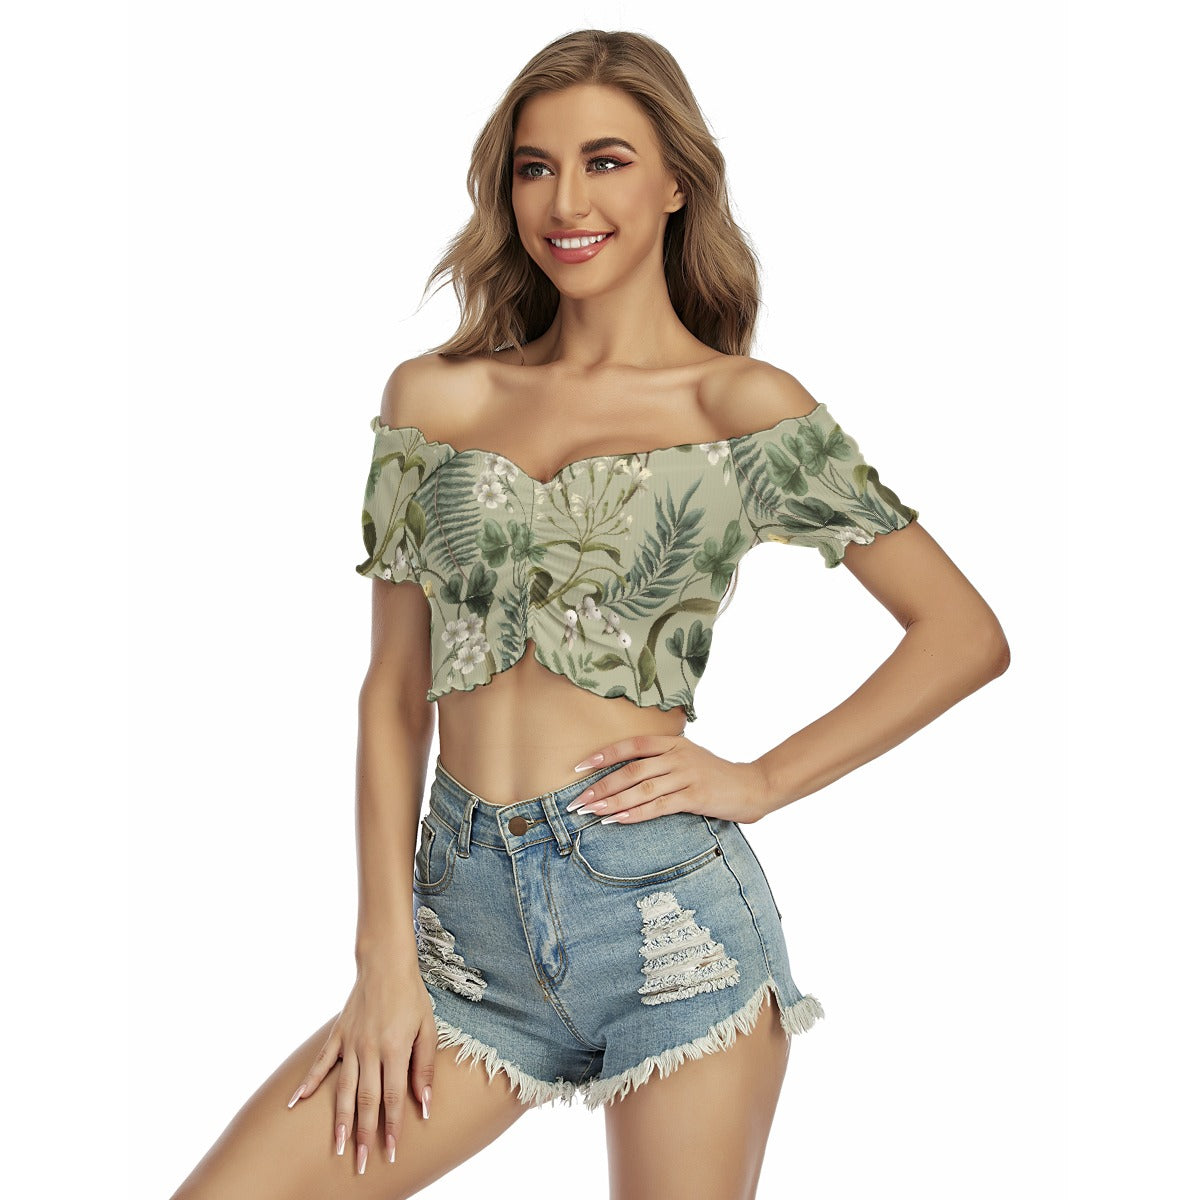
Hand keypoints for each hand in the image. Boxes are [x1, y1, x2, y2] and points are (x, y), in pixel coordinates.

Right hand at [286, 959, 434, 1173]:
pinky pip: (321, 1063)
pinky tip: (296, 1103)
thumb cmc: (411, 997)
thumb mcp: (428, 1028)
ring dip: (340, 1119)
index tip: (391, 1152)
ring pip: (343, 1088)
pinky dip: (309, 1083)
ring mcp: (350, 1042)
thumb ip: (424, 1066)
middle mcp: (370, 1049)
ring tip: (337, 1146)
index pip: (393, 1097)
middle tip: (362, 1163)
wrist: (385, 963)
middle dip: (365, 1134)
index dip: (392, 1127)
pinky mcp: (338, 1035)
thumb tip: (425, 1103)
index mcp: (395, 1048)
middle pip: (367, 1100)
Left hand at [568, 734, 769, 824]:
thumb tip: (623, 774)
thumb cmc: (714, 774)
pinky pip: (658, 806)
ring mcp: (686, 775)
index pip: (631, 745)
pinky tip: (617, 820)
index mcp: (672, 742)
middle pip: (631, 770)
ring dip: (613, 802)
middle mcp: (677, 756)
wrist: (751, 785)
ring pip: (641, 789)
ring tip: (591, 812)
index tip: (579, 767)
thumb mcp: (688, 757)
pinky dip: (635, 813)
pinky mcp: (695, 796)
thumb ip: (661, 760)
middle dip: (600, 786)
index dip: (603, 755)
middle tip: (577, 800)